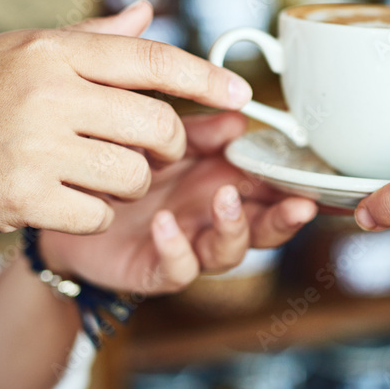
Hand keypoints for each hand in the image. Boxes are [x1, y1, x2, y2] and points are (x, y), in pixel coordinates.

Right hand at [0, 0, 252, 243]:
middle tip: (157, 152)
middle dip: (170, 146)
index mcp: (53, 51)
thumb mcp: (20, 51)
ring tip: (95, 175)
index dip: (206, 77)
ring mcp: (37, 145)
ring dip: (129, 185)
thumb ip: (92, 39)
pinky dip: (91, 214)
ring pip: (135, 175)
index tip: (241, 94)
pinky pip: (99, 214)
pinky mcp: (26, 195)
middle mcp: (49, 92)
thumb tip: (148, 14)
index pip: (153, 59)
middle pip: (159, 125)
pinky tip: (64, 201)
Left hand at [38, 112, 317, 294]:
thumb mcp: (167, 140)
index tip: (320, 177)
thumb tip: (239, 119)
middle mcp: (215, 219)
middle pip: (266, 227)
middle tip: (301, 204)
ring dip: (234, 227)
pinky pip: (176, 269)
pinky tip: (165, 224)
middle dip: (286, 218)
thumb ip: (200, 131)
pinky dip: (175, 248)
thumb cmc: (127, 168)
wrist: (69, 199)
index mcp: (228, 183)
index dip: (300, 186)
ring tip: (224, 198)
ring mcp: (190, 246)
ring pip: (229, 252)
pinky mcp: (155, 270)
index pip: (274, 189)